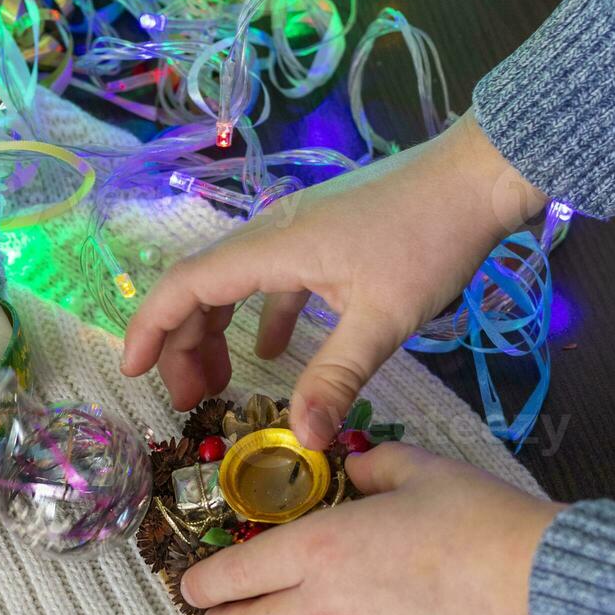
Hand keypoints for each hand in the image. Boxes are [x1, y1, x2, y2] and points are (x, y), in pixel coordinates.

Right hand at [121, 111, 547, 449]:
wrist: (481, 173)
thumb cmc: (431, 238)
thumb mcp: (382, 319)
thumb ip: (335, 378)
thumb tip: (301, 440)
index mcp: (272, 248)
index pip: (185, 286)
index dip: (150, 328)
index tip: (134, 372)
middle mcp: (272, 234)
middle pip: (200, 288)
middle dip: (182, 345)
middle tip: (188, 400)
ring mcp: (297, 231)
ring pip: (232, 284)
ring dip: (216, 332)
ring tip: (217, 383)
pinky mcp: (322, 235)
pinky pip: (269, 280)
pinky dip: (258, 317)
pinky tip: (272, 352)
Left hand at [185, 443, 564, 614]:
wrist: (546, 593)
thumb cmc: (483, 525)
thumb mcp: (419, 470)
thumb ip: (370, 466)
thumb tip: (353, 464)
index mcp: (317, 554)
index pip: (229, 578)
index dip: (200, 583)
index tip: (191, 582)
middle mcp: (321, 613)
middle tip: (218, 610)